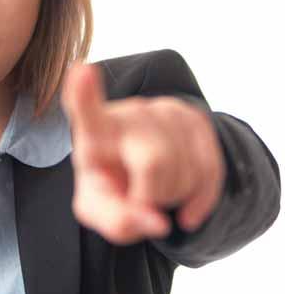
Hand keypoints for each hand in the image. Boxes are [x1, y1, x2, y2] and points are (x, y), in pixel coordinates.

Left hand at [60, 60, 226, 243]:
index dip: (84, 93)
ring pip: (187, 170)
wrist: (140, 172)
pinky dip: (200, 199)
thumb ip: (117, 222)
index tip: (81, 71)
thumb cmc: (110, 187)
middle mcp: (128, 114)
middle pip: (154, 162)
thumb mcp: (99, 210)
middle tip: (139, 198)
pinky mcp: (193, 117)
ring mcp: (163, 111)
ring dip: (176, 196)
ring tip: (156, 188)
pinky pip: (211, 170)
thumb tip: (157, 222)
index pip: (86, 111)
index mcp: (94, 133)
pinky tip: (185, 205)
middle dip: (154, 195)